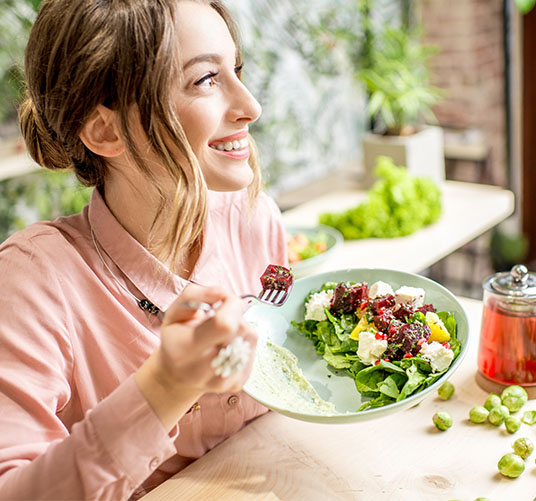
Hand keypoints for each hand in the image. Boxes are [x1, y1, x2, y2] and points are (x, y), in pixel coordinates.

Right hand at [134, 284, 256, 429]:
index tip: (223, 301)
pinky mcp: (237, 384)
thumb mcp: (174, 311)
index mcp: (183, 350)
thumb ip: (196, 295)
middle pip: (241, 329)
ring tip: (222, 332)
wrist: (176, 376)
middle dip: (235, 314)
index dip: (231, 305)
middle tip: (221, 316)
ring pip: (250, 338)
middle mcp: (201, 371)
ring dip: (241, 327)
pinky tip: (228, 345)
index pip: (224, 324)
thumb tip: (224, 293)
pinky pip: (253, 350)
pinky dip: (244, 341)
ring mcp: (222, 382)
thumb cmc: (177, 337)